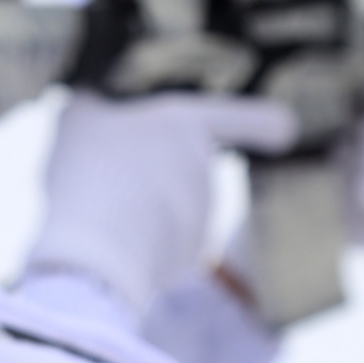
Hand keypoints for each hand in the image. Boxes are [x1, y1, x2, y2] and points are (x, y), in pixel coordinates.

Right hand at [24, 92, 297, 318]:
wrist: (96, 255)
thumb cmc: (91, 173)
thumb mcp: (78, 121)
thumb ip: (92, 107)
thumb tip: (91, 104)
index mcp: (186, 125)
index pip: (238, 117)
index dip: (262, 122)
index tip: (286, 128)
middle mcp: (203, 170)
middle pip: (181, 167)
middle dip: (150, 174)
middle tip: (105, 175)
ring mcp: (200, 217)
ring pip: (168, 207)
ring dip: (140, 208)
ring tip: (99, 210)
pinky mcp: (186, 258)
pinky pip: (162, 242)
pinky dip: (140, 242)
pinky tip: (108, 240)